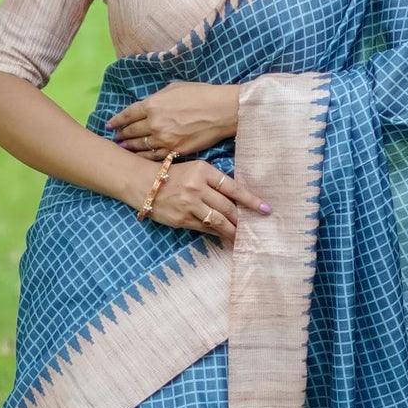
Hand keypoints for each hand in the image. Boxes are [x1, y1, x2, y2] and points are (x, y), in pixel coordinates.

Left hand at [109, 83, 240, 160]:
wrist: (222, 111)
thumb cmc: (201, 94)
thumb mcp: (174, 88)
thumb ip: (157, 98)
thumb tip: (149, 105)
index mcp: (152, 105)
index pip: (127, 115)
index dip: (116, 121)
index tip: (110, 125)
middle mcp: (154, 123)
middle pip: (131, 132)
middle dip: (121, 135)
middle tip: (115, 138)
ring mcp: (164, 139)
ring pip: (140, 147)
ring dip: (130, 147)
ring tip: (124, 148)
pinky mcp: (175, 151)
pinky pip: (154, 157)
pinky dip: (145, 157)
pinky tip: (140, 157)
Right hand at [145, 161, 269, 245]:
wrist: (142, 183)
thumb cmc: (172, 175)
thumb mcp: (195, 170)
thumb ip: (214, 182)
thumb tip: (237, 199)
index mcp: (203, 171)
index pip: (233, 187)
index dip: (251, 200)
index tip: (265, 209)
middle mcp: (197, 187)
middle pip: (227, 207)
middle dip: (243, 219)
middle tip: (256, 228)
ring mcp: (189, 205)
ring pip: (217, 221)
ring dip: (232, 231)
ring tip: (243, 238)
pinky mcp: (181, 219)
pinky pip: (204, 228)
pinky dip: (216, 234)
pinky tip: (224, 237)